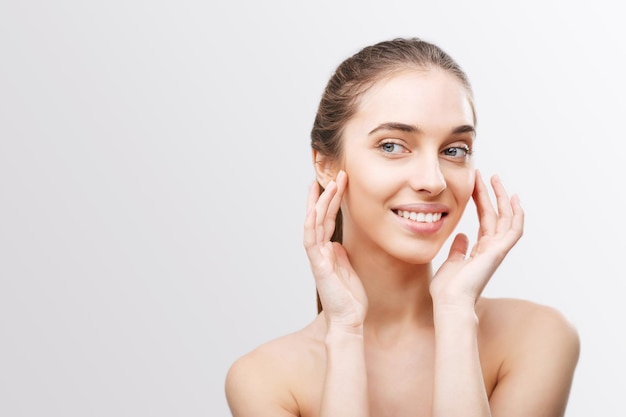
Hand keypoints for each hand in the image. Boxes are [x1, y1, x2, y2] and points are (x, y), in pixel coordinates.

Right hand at [303, 171, 367, 331]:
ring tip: (329, 184)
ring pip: (314, 223)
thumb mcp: (348, 267)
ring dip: (320, 203)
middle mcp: (319, 250)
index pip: (326, 218)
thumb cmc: (350, 296)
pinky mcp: (318, 265)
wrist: (349, 319)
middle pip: (319, 216)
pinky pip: (311, 241)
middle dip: (327, 194)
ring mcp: (317, 257)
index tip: (338, 181)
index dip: (331, 199)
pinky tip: (315, 208)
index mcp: (327, 249)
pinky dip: (311, 224)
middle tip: (337, 174)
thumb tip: (336, 242)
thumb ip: (340, 253)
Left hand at [430, 170, 523, 307]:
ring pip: (506, 219)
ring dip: (502, 198)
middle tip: (489, 175)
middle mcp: (492, 249)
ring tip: (496, 179)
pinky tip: (514, 199)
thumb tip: (461, 236)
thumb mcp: (451, 262)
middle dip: (493, 194)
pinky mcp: (498, 253)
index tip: (476, 184)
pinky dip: (516, 215)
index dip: (482, 201)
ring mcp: (497, 251)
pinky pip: (513, 231)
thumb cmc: (448, 289)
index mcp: (480, 251)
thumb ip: (458, 249)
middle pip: (496, 215)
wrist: (449, 302)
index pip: (485, 220)